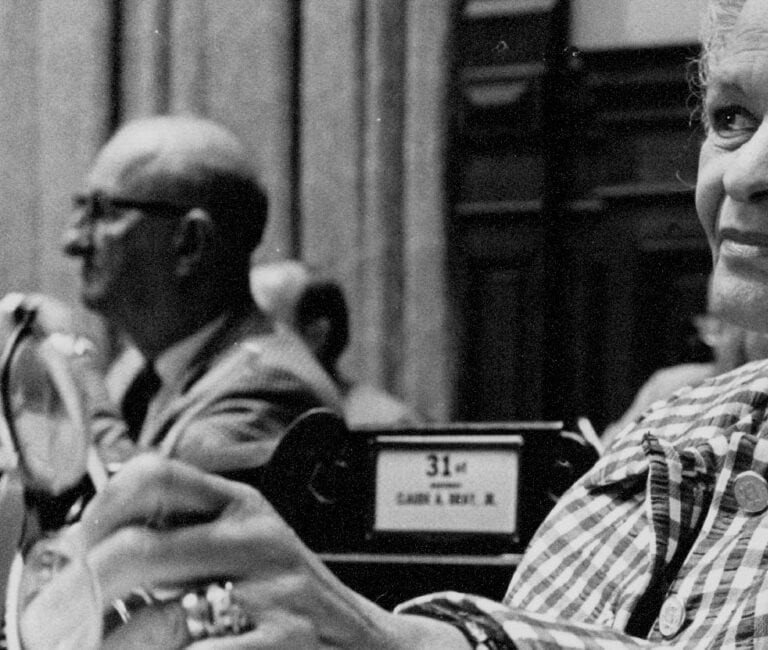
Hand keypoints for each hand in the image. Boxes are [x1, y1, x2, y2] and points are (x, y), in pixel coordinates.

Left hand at [19, 455, 469, 649]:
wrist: (371, 644)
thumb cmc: (293, 604)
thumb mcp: (250, 552)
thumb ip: (186, 539)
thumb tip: (85, 554)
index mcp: (244, 507)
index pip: (156, 476)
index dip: (98, 508)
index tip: (71, 549)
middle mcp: (258, 540)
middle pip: (139, 551)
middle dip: (80, 596)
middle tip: (54, 626)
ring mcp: (273, 595)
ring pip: (158, 622)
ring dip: (113, 647)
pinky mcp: (283, 643)